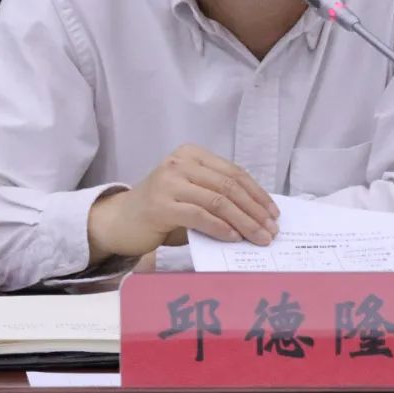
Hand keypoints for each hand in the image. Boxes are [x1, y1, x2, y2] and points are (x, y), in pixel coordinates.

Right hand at [87, 144, 279, 262]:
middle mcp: (180, 162)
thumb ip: (217, 195)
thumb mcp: (191, 194)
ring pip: (218, 201)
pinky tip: (233, 238)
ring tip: (258, 238)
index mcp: (192, 154)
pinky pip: (200, 215)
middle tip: (271, 230)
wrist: (120, 220)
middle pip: (229, 186)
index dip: (257, 193)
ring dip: (244, 222)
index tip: (273, 213)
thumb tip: (258, 214)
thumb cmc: (161, 210)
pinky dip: (220, 227)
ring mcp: (170, 182)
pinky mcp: (162, 205)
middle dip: (255, 210)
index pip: (233, 172)